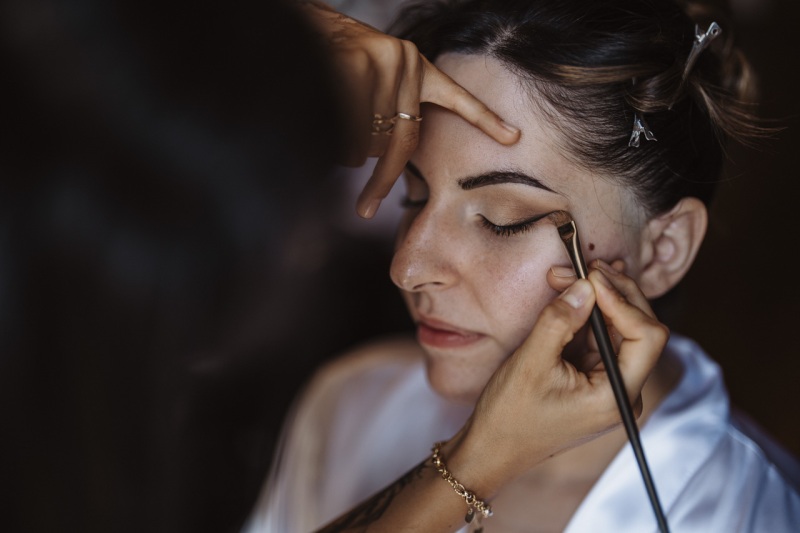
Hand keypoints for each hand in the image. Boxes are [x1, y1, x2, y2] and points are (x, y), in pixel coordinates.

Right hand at [301, 1, 520, 217]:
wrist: (301, 28)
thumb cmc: (335, 63)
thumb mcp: (373, 80)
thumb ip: (388, 111)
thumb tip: (380, 157)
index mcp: (415, 66)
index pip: (455, 99)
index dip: (484, 120)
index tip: (513, 137)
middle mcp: (406, 63)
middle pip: (400, 142)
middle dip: (381, 175)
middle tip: (366, 205)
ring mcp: (382, 64)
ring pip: (371, 144)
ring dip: (349, 152)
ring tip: (333, 127)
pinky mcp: (354, 68)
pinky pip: (350, 134)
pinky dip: (336, 147)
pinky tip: (326, 126)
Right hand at [446, 261, 668, 496]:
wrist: (493, 448)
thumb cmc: (510, 416)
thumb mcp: (531, 362)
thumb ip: (560, 321)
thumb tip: (585, 286)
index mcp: (616, 396)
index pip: (647, 337)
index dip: (623, 300)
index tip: (592, 276)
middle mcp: (623, 391)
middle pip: (640, 328)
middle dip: (612, 293)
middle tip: (582, 267)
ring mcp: (610, 385)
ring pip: (621, 329)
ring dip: (599, 298)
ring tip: (570, 274)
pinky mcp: (595, 378)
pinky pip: (601, 338)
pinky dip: (588, 313)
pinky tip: (573, 293)